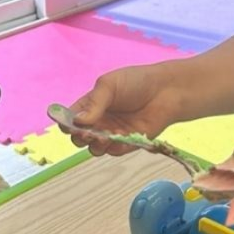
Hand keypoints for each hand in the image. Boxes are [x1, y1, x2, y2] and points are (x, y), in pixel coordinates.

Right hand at [66, 66, 184, 155]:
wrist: (166, 90)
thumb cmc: (137, 82)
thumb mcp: (110, 85)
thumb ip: (94, 103)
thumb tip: (78, 121)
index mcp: (90, 105)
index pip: (70, 119)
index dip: (66, 124)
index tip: (69, 125)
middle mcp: (99, 121)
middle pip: (79, 137)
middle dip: (80, 137)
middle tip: (88, 132)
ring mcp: (113, 133)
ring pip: (95, 148)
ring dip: (96, 145)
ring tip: (103, 137)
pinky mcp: (128, 143)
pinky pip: (115, 151)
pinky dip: (114, 147)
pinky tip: (120, 137)